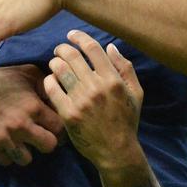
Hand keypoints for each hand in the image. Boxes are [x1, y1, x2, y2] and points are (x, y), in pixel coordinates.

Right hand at [0, 64, 64, 166]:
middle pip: (49, 147)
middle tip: (38, 138)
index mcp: (33, 106)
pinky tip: (3, 143)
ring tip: (19, 142)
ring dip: (25, 152)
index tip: (53, 129)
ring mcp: (4, 138)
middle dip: (46, 143)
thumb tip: (60, 96)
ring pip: (27, 159)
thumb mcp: (26, 73)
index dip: (59, 129)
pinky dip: (6, 155)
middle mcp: (21, 124)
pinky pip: (6, 162)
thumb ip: (46, 83)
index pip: (60, 128)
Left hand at [43, 30, 143, 170]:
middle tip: (59, 50)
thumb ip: (125, 68)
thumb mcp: (136, 93)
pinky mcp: (68, 114)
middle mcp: (97, 87)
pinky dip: (49, 80)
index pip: (92, 48)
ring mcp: (81, 101)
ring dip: (55, 62)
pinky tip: (51, 81)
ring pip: (60, 69)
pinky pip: (52, 89)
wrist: (116, 151)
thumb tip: (110, 47)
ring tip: (55, 63)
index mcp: (113, 80)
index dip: (79, 37)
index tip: (72, 35)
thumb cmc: (127, 120)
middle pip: (72, 56)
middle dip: (62, 48)